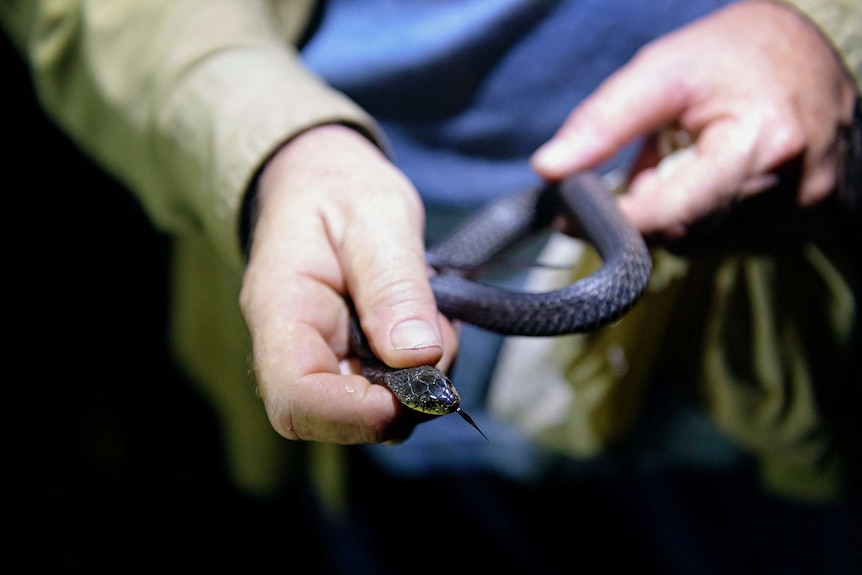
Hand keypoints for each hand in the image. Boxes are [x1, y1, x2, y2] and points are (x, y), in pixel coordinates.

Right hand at [240, 124, 457, 442]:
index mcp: (280, 307)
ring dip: (417, 385)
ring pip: (366, 411)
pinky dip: (420, 373)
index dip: (352, 413)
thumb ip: (395, 285)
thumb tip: (418, 357)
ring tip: (436, 321)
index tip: (410, 394)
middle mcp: (290, 346)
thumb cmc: (341, 189)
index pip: (294, 395)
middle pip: (329, 418)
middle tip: (439, 342)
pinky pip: (384, 391)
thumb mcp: (378, 216)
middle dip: (398, 401)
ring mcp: (320, 358)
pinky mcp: (347, 360)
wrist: (323, 182)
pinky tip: (429, 328)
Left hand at [532, 1, 857, 243]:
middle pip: (684, 234)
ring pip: (704, 241)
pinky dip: (706, 214)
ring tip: (684, 161)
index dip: (614, 218)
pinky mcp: (804, 222)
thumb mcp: (664, 69)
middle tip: (642, 167)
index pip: (668, 212)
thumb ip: (604, 122)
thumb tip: (549, 169)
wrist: (812, 52)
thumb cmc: (735, 52)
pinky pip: (732, 237)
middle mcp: (792, 189)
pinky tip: (712, 176)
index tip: (570, 215)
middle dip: (648, 209)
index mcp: (761, 145)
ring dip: (677, 213)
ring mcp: (803, 212)